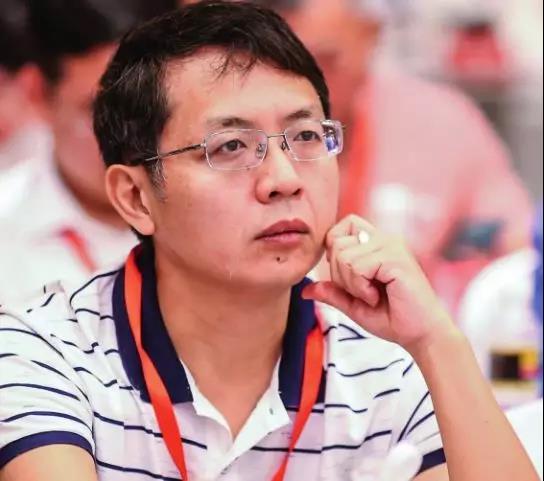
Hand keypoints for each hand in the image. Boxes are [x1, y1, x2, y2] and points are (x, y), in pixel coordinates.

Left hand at [303, 215, 456, 353]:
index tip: (348, 276)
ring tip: (373, 295)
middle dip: (340, 274)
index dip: (335, 249)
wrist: (421, 335)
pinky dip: (360, 288)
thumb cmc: (393, 318)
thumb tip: (305, 289)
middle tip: (363, 291)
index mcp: (377, 243)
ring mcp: (391, 245)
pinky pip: (356, 266)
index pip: (344, 225)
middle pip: (337, 241)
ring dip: (351, 284)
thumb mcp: (354, 305)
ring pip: (343, 255)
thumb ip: (333, 292)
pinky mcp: (395, 258)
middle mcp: (385, 238)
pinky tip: (378, 296)